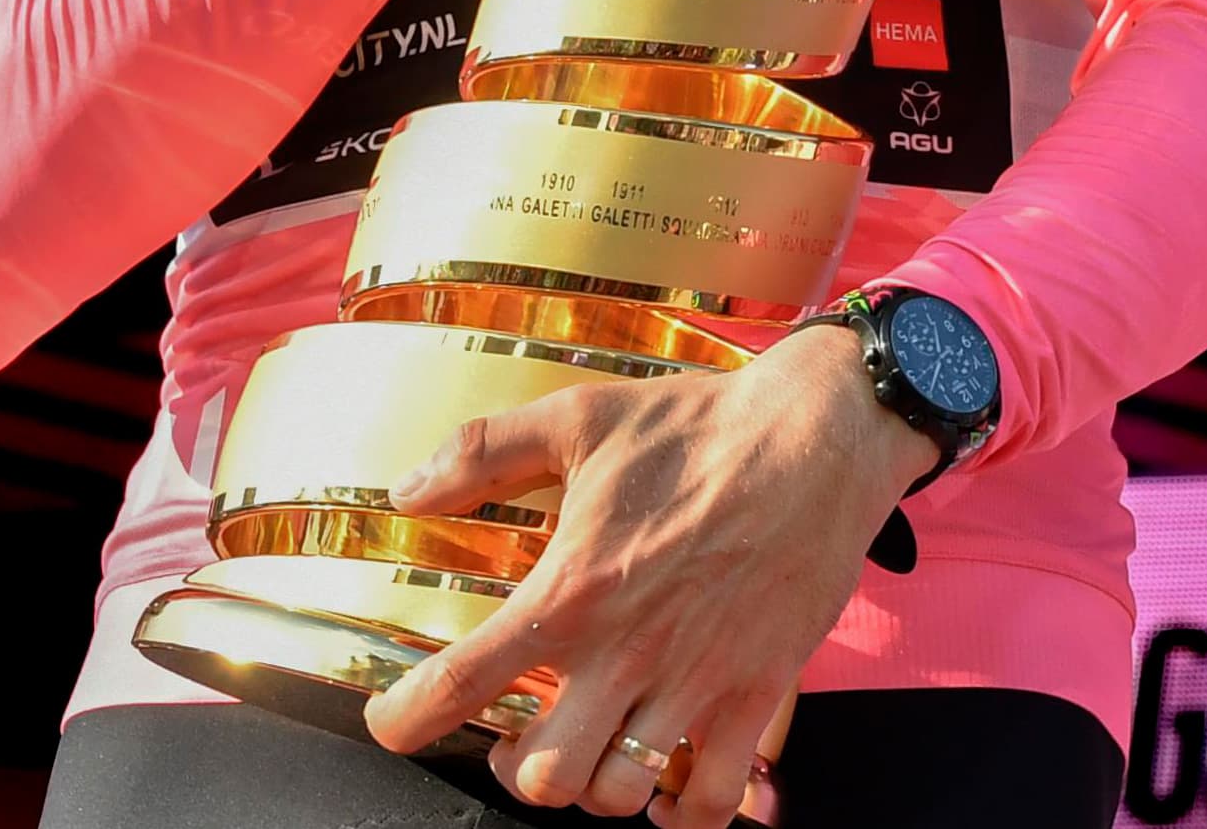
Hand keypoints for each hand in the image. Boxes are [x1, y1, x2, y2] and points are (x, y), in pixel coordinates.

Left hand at [363, 327, 938, 823]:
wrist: (817, 435)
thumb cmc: (696, 424)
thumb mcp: (578, 417)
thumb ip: (483, 451)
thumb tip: (406, 488)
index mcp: (575, 586)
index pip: (465, 680)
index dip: (407, 718)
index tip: (388, 724)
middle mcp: (628, 650)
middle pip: (541, 773)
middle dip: (511, 765)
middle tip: (509, 734)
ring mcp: (696, 681)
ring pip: (617, 796)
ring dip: (590, 787)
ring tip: (583, 753)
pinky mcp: (757, 694)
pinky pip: (711, 800)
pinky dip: (681, 813)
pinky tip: (662, 787)